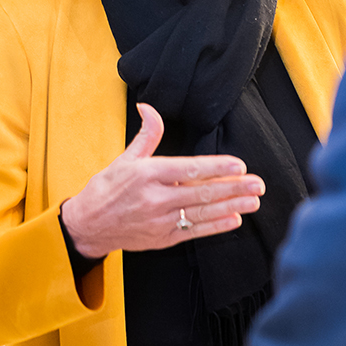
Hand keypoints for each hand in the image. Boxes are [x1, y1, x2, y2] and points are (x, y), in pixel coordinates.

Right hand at [60, 103, 263, 259]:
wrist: (87, 225)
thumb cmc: (106, 189)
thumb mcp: (125, 158)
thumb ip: (146, 134)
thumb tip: (148, 107)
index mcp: (147, 174)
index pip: (189, 170)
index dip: (216, 167)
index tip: (239, 165)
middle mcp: (155, 198)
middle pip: (202, 193)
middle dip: (234, 188)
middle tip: (257, 184)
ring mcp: (160, 221)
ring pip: (202, 213)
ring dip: (232, 207)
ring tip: (253, 201)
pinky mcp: (162, 238)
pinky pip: (194, 232)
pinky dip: (216, 226)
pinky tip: (234, 219)